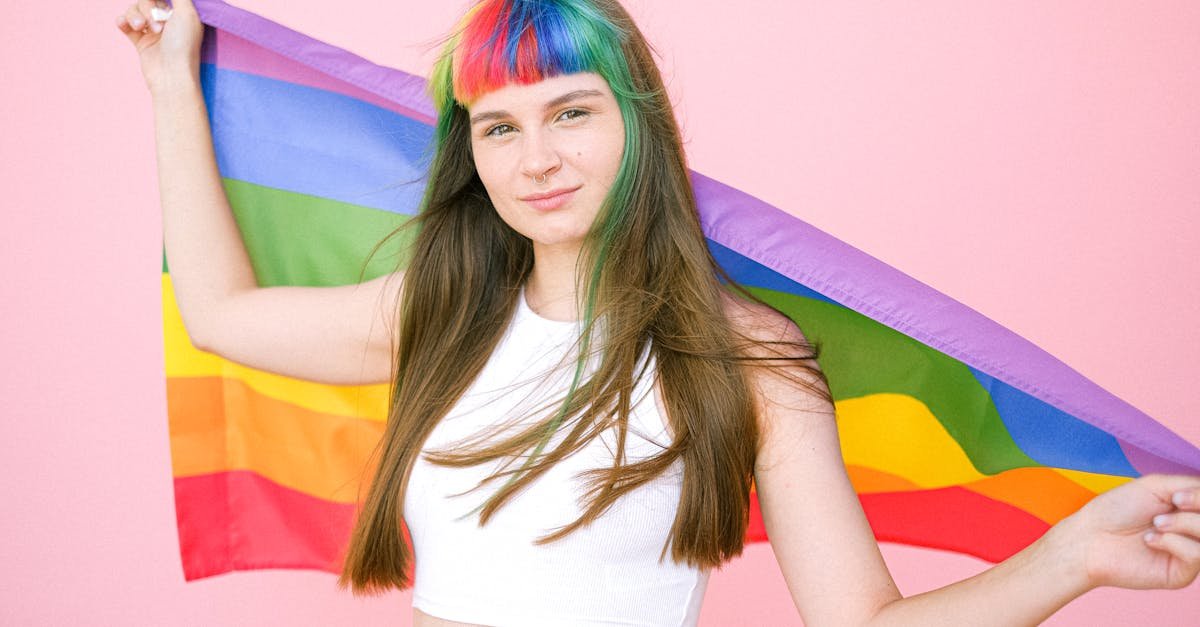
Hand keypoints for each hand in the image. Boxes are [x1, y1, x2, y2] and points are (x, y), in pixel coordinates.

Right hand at [115, 0, 203, 93]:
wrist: (171, 76)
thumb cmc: (183, 45)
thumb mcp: (187, 13)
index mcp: (183, 14)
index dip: (156, 0)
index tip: (153, 7)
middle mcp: (169, 21)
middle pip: (147, 0)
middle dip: (147, 7)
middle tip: (156, 23)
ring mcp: (153, 31)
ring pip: (135, 10)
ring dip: (135, 16)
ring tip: (142, 28)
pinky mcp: (141, 42)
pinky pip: (125, 23)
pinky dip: (123, 22)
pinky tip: (124, 25)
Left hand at [1066, 473, 1199, 589]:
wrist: (1089, 537)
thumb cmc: (1117, 509)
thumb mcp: (1157, 486)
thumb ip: (1193, 487)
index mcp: (1189, 509)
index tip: (1178, 496)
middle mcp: (1194, 531)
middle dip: (1199, 507)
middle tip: (1172, 504)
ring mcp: (1190, 553)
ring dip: (1185, 524)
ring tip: (1156, 524)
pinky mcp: (1183, 574)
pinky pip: (1197, 556)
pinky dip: (1174, 542)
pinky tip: (1150, 541)